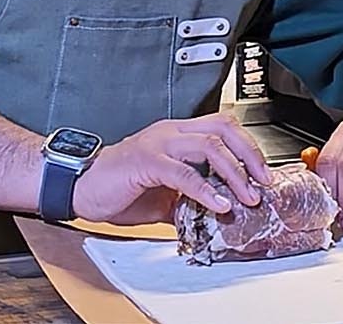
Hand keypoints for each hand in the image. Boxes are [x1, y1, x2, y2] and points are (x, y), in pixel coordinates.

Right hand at [71, 113, 271, 224]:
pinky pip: (184, 172)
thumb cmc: (117, 187)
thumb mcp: (163, 194)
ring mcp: (158, 144)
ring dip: (234, 173)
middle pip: (223, 129)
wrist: (79, 186)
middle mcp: (170, 132)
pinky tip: (218, 204)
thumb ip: (189, 198)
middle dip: (250, 155)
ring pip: (209, 146)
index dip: (248, 148)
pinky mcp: (146, 162)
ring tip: (246, 196)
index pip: (223, 128)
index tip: (262, 174)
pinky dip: (206, 189)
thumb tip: (218, 214)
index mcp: (176, 134)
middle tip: (263, 182)